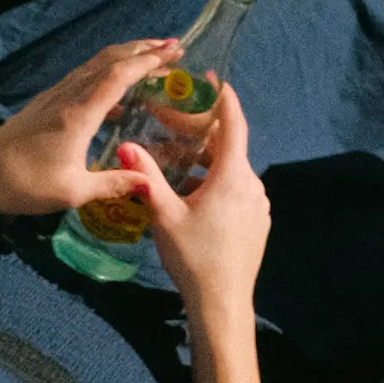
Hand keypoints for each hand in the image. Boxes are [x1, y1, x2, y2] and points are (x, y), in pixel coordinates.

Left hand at [0, 39, 180, 218]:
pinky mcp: (44, 104)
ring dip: (123, 58)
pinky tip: (115, 96)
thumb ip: (113, 184)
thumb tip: (147, 183)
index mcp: (79, 113)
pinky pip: (81, 79)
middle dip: (141, 50)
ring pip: (93, 66)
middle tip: (171, 47)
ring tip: (149, 60)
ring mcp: (54, 97)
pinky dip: (104, 75)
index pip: (119, 75)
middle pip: (108, 61)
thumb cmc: (25, 185)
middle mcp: (67, 97)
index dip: (148, 61)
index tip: (173, 53)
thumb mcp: (73, 192)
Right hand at [130, 84, 268, 308]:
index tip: (212, 80)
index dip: (223, 98)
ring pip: (232, 171)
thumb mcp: (165, 215)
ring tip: (179, 163)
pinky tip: (194, 196)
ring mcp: (258, 204)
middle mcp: (251, 184)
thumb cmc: (194, 258)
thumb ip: (147, 177)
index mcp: (231, 176)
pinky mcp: (257, 221)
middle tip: (179, 124)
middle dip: (205, 134)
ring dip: (208, 163)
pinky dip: (217, 183)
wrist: (222, 303)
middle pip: (230, 147)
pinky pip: (237, 191)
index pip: (233, 124)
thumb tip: (125, 146)